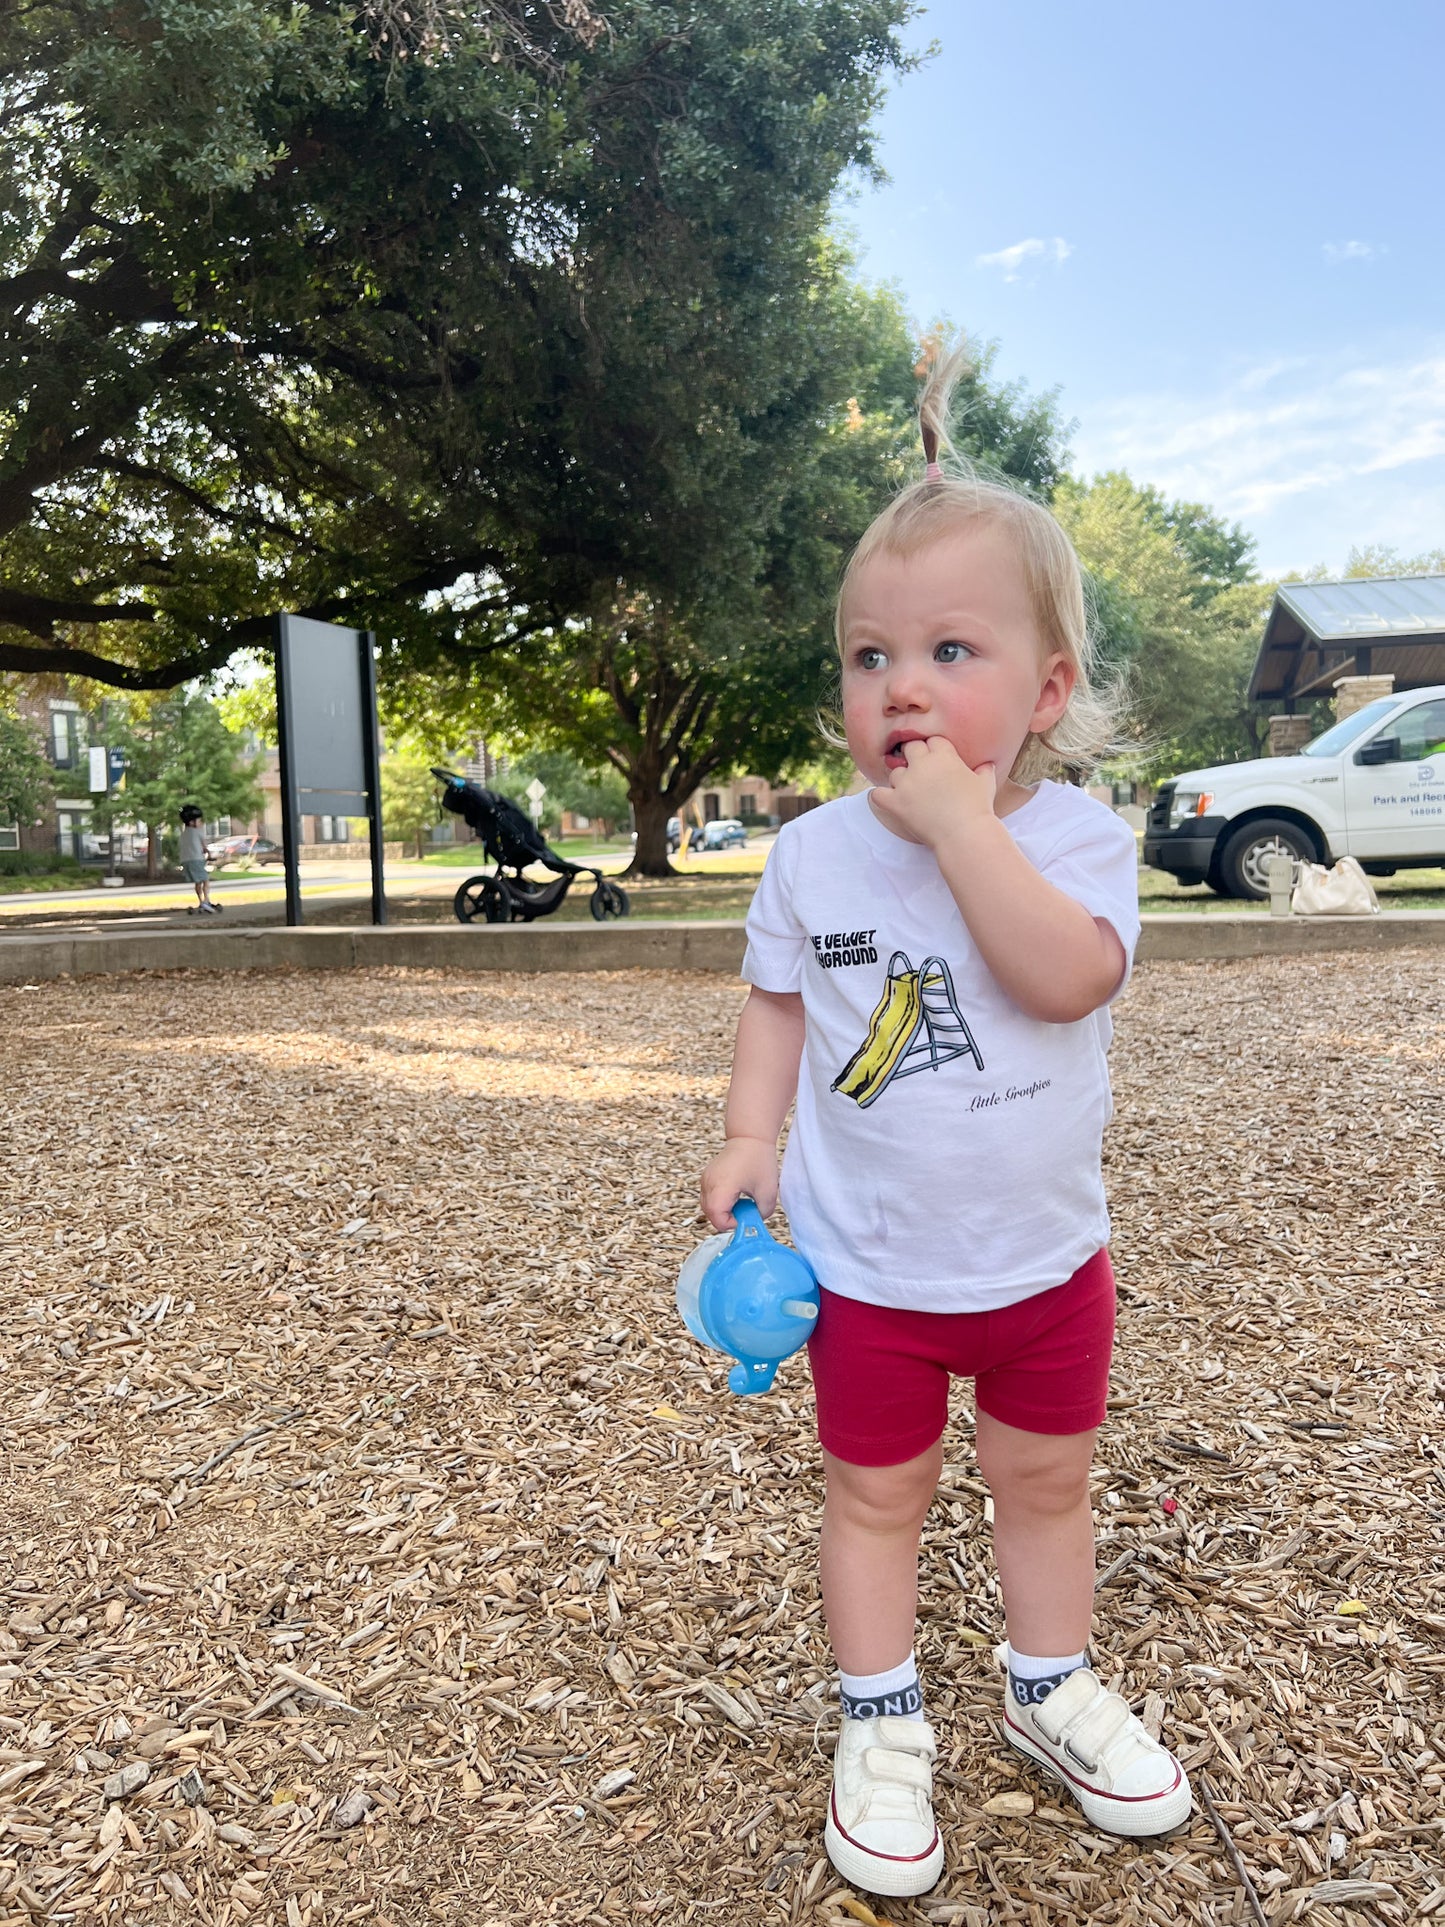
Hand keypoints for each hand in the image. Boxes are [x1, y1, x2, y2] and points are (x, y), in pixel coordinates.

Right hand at [699, 1137, 778, 1230]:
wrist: (750, 1137)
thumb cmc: (759, 1159)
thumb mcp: (768, 1192)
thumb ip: (762, 1213)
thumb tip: (755, 1222)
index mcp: (721, 1188)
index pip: (717, 1219)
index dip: (731, 1224)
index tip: (744, 1218)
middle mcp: (708, 1184)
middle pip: (710, 1214)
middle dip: (727, 1219)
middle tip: (744, 1211)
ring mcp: (705, 1179)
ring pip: (708, 1206)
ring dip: (723, 1210)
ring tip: (740, 1201)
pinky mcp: (707, 1177)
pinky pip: (709, 1197)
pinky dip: (720, 1201)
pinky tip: (735, 1194)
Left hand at [869, 736, 996, 848]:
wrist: (964, 834)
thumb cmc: (978, 809)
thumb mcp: (985, 785)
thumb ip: (984, 771)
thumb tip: (987, 765)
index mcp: (944, 755)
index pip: (933, 740)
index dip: (934, 750)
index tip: (936, 761)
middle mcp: (922, 764)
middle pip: (911, 748)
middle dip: (914, 757)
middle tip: (920, 772)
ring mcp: (906, 783)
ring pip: (895, 772)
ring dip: (901, 780)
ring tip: (910, 793)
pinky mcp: (895, 802)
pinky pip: (877, 794)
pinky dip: (880, 796)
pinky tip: (887, 799)